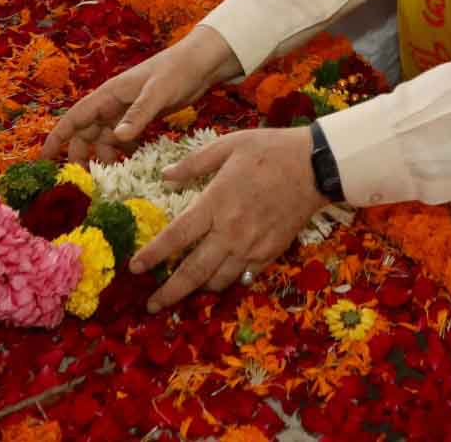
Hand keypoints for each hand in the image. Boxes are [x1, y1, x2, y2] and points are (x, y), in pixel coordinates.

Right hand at [41, 25, 238, 162]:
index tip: (44, 157)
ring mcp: (126, 110)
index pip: (75, 117)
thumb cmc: (176, 71)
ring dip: (102, 155)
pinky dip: (121, 151)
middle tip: (81, 180)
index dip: (58, 137)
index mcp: (110, 94)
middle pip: (86, 132)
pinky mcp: (140, 116)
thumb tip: (117, 139)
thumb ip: (138, 115)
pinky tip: (127, 164)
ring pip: (104, 137)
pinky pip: (122, 137)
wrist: (200, 63)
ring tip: (107, 178)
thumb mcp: (157, 93)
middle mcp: (113, 102)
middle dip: (80, 154)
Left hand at [131, 127, 325, 311]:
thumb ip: (193, 163)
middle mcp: (230, 232)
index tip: (134, 268)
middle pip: (193, 271)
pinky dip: (227, 282)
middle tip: (150, 305)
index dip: (153, 255)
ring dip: (197, 291)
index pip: (176, 237)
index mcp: (215, 204)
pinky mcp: (270, 253)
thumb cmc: (269, 150)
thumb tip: (164, 176)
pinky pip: (243, 276)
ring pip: (218, 280)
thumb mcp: (228, 145)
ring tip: (181, 296)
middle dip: (169, 292)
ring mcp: (252, 246)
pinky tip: (217, 282)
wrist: (315, 166)